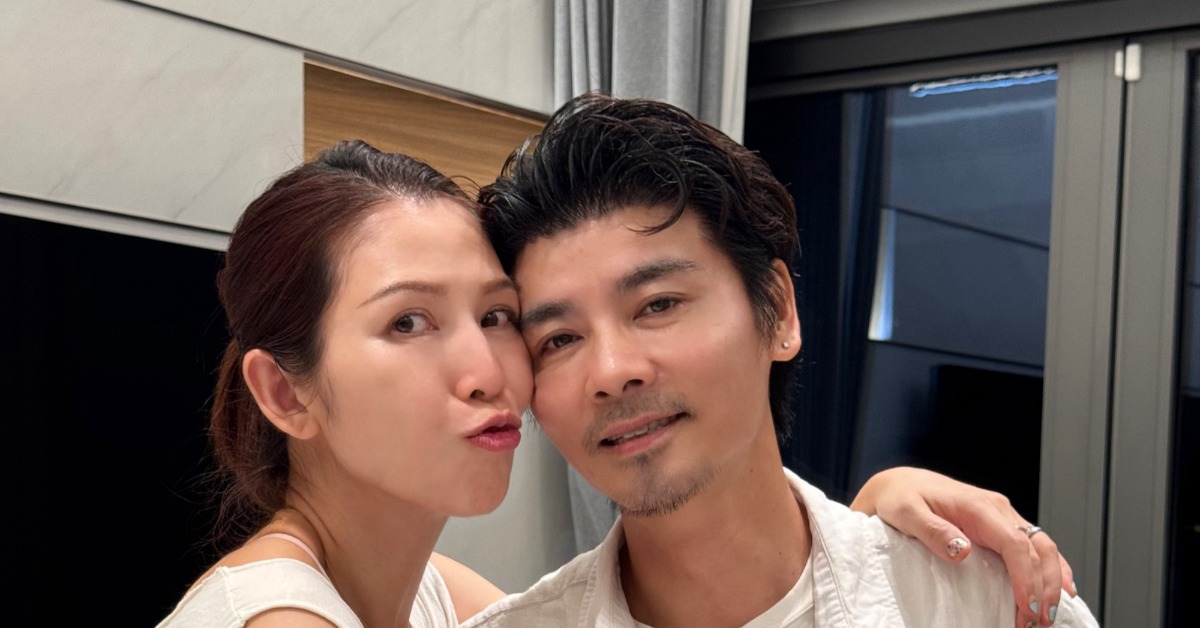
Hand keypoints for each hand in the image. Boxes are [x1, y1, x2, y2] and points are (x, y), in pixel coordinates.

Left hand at [850, 467, 1074, 626]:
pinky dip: (1052, 568)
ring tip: (1050, 615)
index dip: (1026, 578)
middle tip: (1040, 622)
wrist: (899, 484)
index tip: (1027, 609)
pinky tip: (1059, 589)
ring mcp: (1002, 516)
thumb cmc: (900, 497)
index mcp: (977, 506)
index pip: (1014, 544)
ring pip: (1043, 547)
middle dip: (1045, 587)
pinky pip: (1035, 546)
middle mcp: (997, 509)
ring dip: (1052, 581)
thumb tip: (961, 550)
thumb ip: (933, 532)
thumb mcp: (906, 513)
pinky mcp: (1001, 525)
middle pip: (1037, 548)